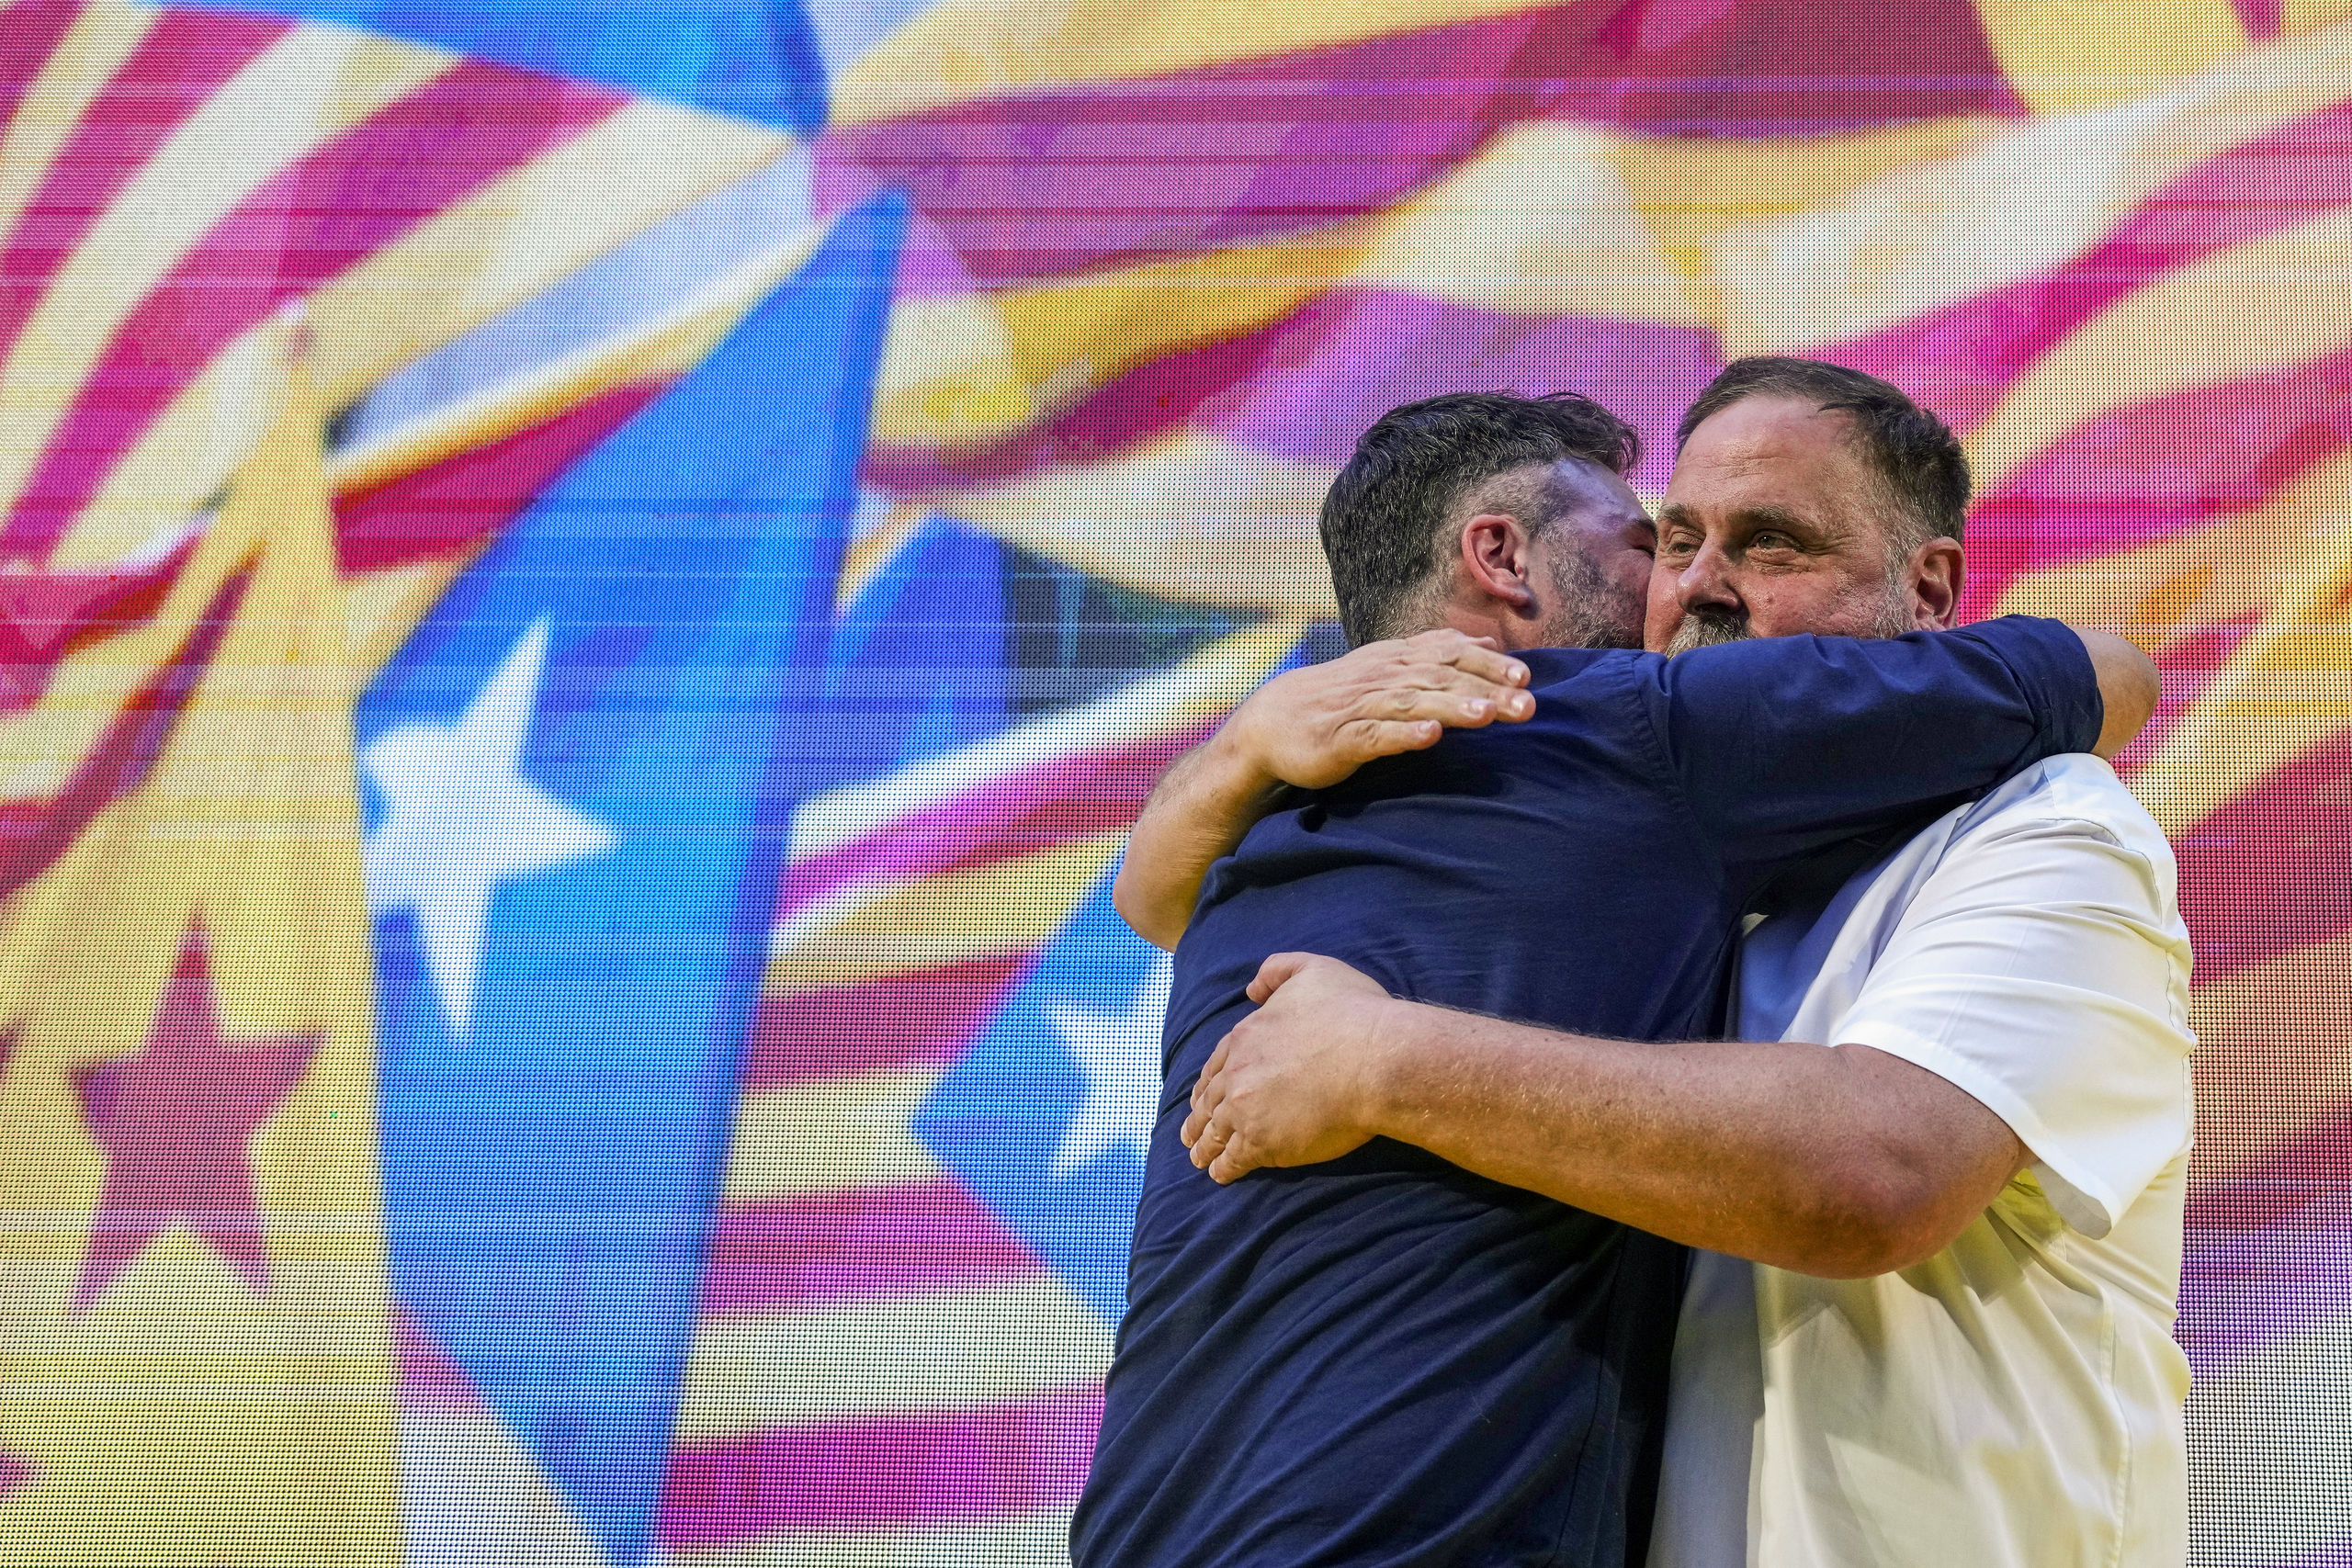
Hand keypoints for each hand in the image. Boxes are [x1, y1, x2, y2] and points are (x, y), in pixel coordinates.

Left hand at [1183, 952, 1398, 1182]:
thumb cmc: (1353, 1014)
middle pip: (1210, 1101)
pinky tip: (1221, 1174)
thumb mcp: (1313, 969)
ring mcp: (1245, 1110)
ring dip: (1204, 1146)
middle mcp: (1237, 1074)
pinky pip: (1233, 1160)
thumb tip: (1252, 989)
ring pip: (1215, 1132)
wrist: (1375, 1060)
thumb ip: (1278, 970)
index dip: (1209, 1083)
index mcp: (1246, 1037)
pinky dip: (1224, 1168)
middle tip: (1190, 1134)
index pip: (1217, 1064)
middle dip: (1199, 1118)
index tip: (1203, 1095)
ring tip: (1199, 1159)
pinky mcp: (1261, 1143)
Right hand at [1223, 630, 1533, 792]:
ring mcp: (1361, 707)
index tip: (1526, 676)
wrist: (1273, 720)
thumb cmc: (1341, 696)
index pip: (1450, 653)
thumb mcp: (1390, 666)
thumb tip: (1484, 640)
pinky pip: (1375, 735)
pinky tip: (1428, 737)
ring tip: (1486, 715)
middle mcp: (1383, 677)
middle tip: (1527, 705)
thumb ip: (1437, 653)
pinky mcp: (1340, 739)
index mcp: (1398, 659)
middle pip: (1440, 678)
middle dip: (1486, 689)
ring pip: (1413, 703)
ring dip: (1451, 707)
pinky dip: (1403, 734)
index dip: (1488, 663)